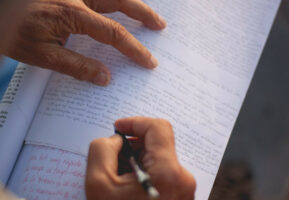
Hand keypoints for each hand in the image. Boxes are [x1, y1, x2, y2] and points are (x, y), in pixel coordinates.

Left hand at [2, 0, 165, 85]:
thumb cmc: (13, 30)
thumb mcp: (41, 54)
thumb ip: (75, 66)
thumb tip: (104, 78)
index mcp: (72, 14)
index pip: (113, 33)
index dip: (134, 48)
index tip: (148, 61)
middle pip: (120, 1)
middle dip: (143, 14)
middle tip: (160, 26)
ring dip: (133, 3)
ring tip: (149, 16)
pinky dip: (115, 1)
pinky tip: (121, 7)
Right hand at [85, 117, 195, 199]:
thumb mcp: (97, 184)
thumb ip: (103, 148)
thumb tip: (118, 140)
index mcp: (167, 173)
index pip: (158, 127)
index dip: (136, 122)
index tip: (118, 128)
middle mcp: (183, 179)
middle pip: (158, 143)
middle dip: (134, 145)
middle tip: (115, 158)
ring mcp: (185, 189)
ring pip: (160, 158)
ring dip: (139, 159)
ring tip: (121, 177)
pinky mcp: (181, 196)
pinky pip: (163, 172)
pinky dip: (146, 170)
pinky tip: (131, 185)